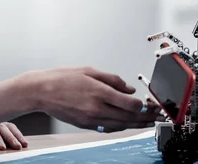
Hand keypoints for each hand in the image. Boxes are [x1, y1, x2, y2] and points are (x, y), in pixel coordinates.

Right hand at [30, 66, 163, 131]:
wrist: (41, 92)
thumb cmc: (61, 78)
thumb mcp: (89, 70)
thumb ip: (112, 79)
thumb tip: (129, 87)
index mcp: (99, 92)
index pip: (131, 104)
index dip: (144, 106)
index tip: (151, 104)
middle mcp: (97, 108)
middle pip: (129, 118)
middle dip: (146, 118)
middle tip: (156, 116)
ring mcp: (91, 119)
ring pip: (121, 125)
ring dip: (136, 125)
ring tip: (147, 122)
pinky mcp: (86, 125)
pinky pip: (109, 128)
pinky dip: (121, 126)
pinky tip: (127, 123)